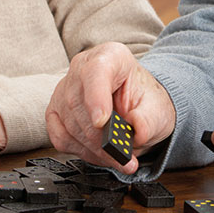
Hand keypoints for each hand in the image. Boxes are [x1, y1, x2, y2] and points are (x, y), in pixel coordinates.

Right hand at [45, 42, 175, 173]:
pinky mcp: (55, 111)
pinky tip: (99, 154)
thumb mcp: (158, 109)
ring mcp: (65, 88)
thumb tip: (137, 129)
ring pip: (69, 123)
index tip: (102, 122)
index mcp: (112, 56)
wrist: (136, 108)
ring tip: (116, 156)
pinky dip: (81, 151)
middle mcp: (83, 67)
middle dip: (100, 137)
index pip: (96, 71)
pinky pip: (60, 137)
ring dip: (93, 148)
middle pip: (79, 103)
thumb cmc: (145, 102)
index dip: (96, 97)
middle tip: (121, 154)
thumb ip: (149, 119)